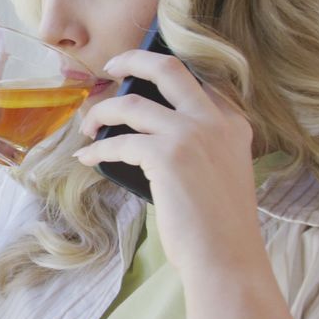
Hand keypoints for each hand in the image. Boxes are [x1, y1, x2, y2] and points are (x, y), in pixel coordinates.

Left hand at [72, 50, 264, 276]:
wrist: (227, 259)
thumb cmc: (217, 224)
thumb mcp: (219, 168)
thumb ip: (198, 141)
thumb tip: (150, 130)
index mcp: (231, 121)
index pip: (194, 79)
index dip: (161, 71)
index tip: (137, 74)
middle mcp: (214, 120)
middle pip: (167, 68)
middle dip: (133, 60)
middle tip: (111, 68)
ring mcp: (191, 134)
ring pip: (131, 103)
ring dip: (100, 112)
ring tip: (87, 127)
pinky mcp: (167, 156)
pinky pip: (117, 142)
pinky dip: (96, 150)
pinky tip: (87, 159)